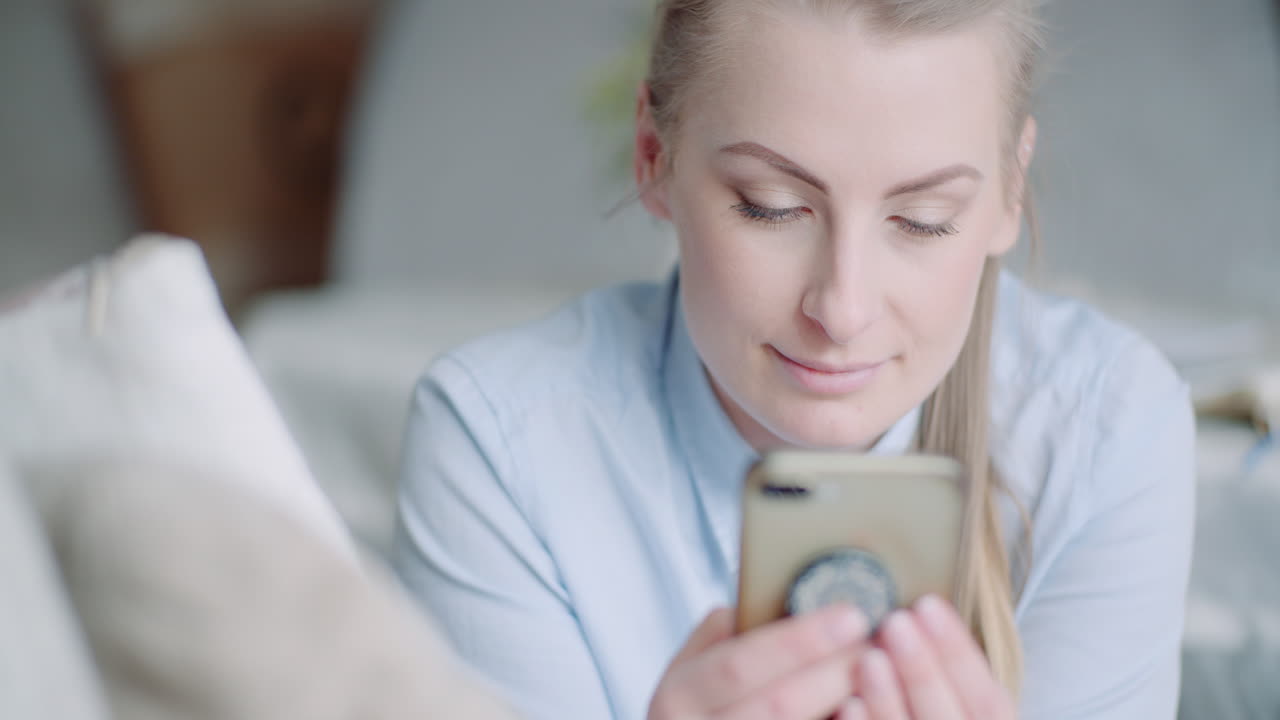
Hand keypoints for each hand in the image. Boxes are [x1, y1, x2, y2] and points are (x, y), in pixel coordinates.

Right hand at [648, 604, 869, 719]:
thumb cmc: (696, 709)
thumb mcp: (692, 669)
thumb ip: (725, 635)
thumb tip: (787, 599)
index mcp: (677, 696)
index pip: (739, 663)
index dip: (797, 641)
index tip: (851, 615)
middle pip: (778, 706)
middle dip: (835, 671)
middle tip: (880, 642)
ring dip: (850, 706)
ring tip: (884, 675)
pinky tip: (864, 709)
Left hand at [833, 596, 1014, 719]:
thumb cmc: (931, 715)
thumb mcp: (952, 704)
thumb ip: (945, 686)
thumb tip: (914, 625)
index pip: (990, 703)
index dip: (960, 652)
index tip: (927, 604)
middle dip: (924, 669)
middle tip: (895, 621)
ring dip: (889, 700)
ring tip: (868, 657)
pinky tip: (846, 706)